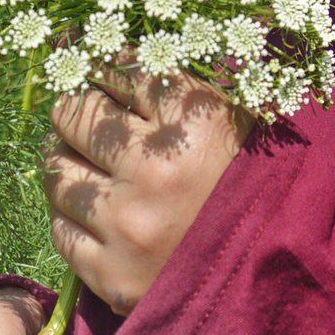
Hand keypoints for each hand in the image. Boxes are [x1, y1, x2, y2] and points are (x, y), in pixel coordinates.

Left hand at [45, 62, 251, 314]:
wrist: (278, 274)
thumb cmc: (259, 190)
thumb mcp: (234, 124)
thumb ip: (182, 91)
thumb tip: (120, 60)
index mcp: (197, 122)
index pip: (124, 71)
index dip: (104, 65)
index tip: (95, 68)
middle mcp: (155, 167)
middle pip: (77, 114)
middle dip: (75, 107)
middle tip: (80, 112)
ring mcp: (127, 223)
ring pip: (57, 171)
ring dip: (63, 158)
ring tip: (77, 158)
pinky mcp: (111, 273)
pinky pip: (60, 229)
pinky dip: (69, 213)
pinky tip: (89, 206)